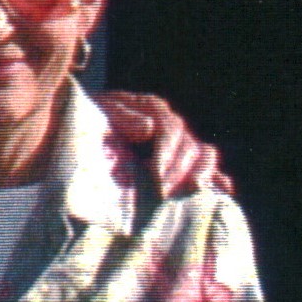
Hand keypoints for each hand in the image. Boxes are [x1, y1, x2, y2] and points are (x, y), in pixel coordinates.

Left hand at [98, 89, 227, 199]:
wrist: (76, 138)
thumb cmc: (85, 125)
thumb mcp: (97, 114)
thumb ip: (120, 116)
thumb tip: (149, 128)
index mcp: (152, 109)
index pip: (170, 129)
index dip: (165, 152)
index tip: (154, 175)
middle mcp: (170, 124)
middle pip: (188, 144)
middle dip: (177, 170)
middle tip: (162, 193)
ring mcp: (178, 143)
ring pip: (203, 153)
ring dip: (201, 173)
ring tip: (193, 190)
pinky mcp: (180, 163)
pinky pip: (204, 167)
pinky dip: (216, 178)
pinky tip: (224, 191)